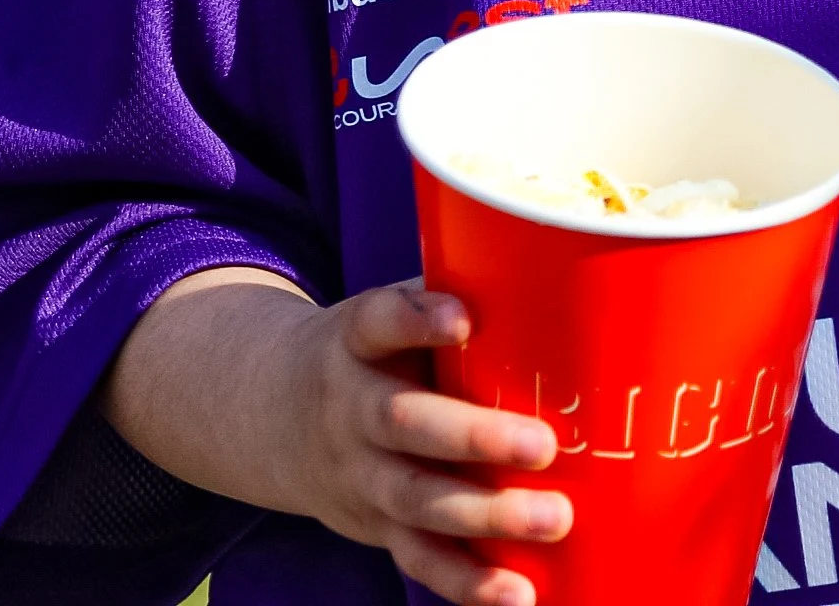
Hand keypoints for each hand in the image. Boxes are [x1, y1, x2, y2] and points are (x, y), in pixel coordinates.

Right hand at [103, 268, 571, 605]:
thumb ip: (453, 293)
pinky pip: (419, 559)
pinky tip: (520, 593)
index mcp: (355, 340)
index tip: (463, 316)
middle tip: (545, 445)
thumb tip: (565, 265)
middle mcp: (351, 409)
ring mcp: (361, 475)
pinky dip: (468, 582)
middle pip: (407, 425)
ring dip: (488, 516)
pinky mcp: (376, 526)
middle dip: (476, 438)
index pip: (378, 320)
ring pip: (419, 501)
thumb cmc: (374, 348)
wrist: (272, 414)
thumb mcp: (387, 311)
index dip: (417, 318)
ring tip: (555, 519)